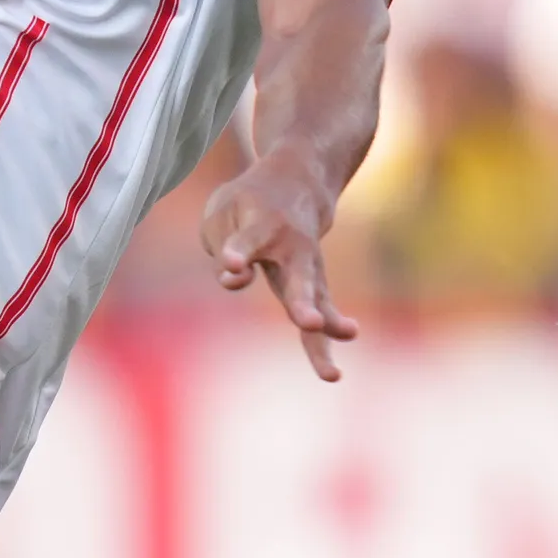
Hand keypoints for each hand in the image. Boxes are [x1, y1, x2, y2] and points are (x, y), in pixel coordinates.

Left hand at [201, 146, 358, 380]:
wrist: (298, 183)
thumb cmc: (249, 204)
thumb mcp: (223, 213)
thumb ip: (223, 246)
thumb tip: (235, 280)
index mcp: (262, 224)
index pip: (247, 240)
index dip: (238, 251)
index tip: (232, 263)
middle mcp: (292, 248)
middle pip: (298, 278)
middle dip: (303, 302)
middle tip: (308, 322)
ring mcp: (308, 268)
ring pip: (317, 301)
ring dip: (325, 326)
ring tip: (335, 359)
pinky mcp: (314, 287)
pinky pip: (320, 315)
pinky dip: (324, 343)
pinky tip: (330, 374)